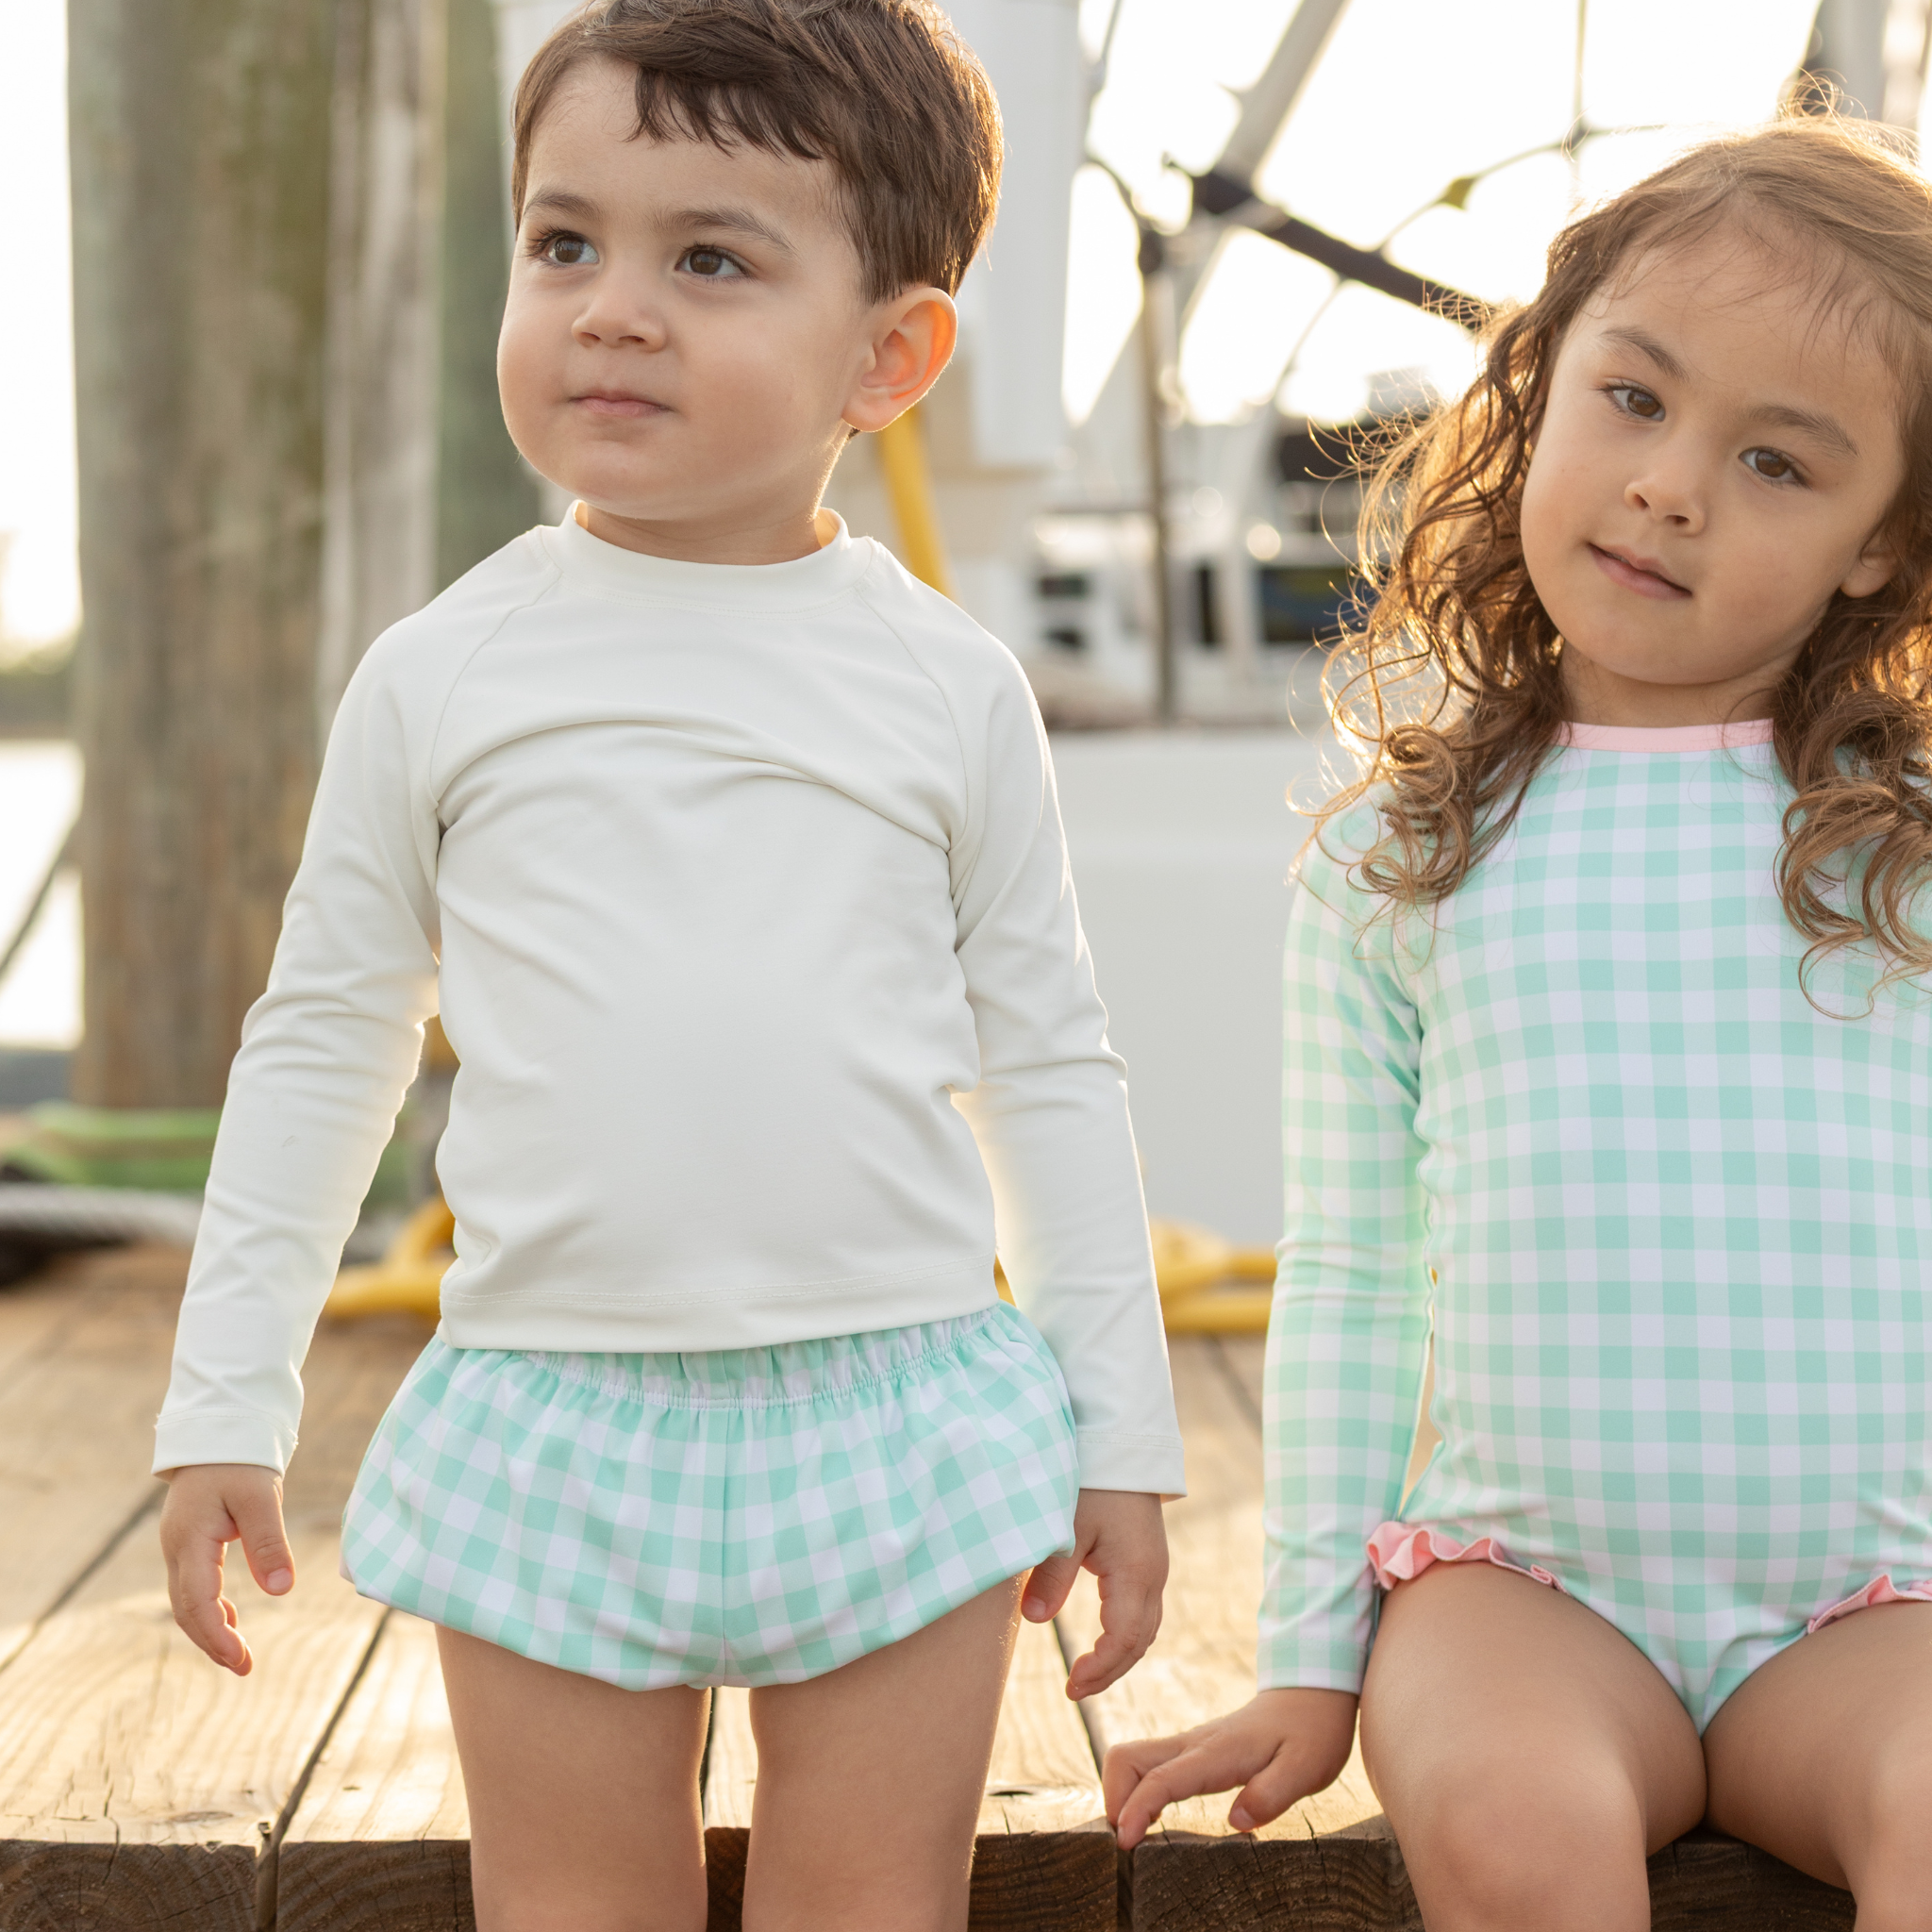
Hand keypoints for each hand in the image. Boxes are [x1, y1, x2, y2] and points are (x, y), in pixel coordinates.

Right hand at [158, 1462, 293, 1674]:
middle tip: (243, 1668)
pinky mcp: (190, 1541)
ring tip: (239, 1656)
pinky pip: (195, 1584)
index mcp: (189, 1540)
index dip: (216, 1634)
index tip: (240, 1659)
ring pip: (187, 1600)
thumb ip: (269, 1542)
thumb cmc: (240, 1460)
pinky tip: (232, 1619)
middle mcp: (177, 1548)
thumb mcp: (261, 1497)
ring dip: (211, 1628)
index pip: (196, 1601)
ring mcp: (179, 1545)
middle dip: (212, 1641)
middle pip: (186, 1608)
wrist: (220, 1430)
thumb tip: (282, 1591)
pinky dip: (211, 1607)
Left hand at [1021, 1487, 1166, 1699]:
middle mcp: (1153, 1576)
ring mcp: (1154, 1568)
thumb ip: (1051, 1576)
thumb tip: (1033, 1620)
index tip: (1070, 1684)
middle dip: (1109, 1671)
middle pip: (1139, 1641)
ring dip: (1118, 1655)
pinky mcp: (1147, 1558)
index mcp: (1136, 1573)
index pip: (1124, 1639)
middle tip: (1073, 1689)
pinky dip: (1124, 1634)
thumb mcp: (1067, 1527)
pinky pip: (1143, 1610)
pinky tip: (1101, 1639)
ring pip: (1145, 1628)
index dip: (1099, 1668)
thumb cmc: (1092, 1482)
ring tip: (1085, 1674)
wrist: (1121, 1445)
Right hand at [1103, 1686, 1357, 1848]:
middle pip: (1126, 1758)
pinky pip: (1146, 1764)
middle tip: (1128, 1841)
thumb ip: (1272, 1794)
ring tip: (1137, 1835)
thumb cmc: (1311, 1732)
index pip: (1163, 1778)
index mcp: (1218, 1752)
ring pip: (1130, 1758)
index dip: (1137, 1808)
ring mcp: (1189, 1744)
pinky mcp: (1192, 1750)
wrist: (1310, 1694)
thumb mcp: (1307, 1768)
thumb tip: (1236, 1822)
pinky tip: (1154, 1816)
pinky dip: (1135, 1789)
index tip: (1126, 1842)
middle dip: (1115, 1799)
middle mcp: (1194, 1744)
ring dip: (1121, 1794)